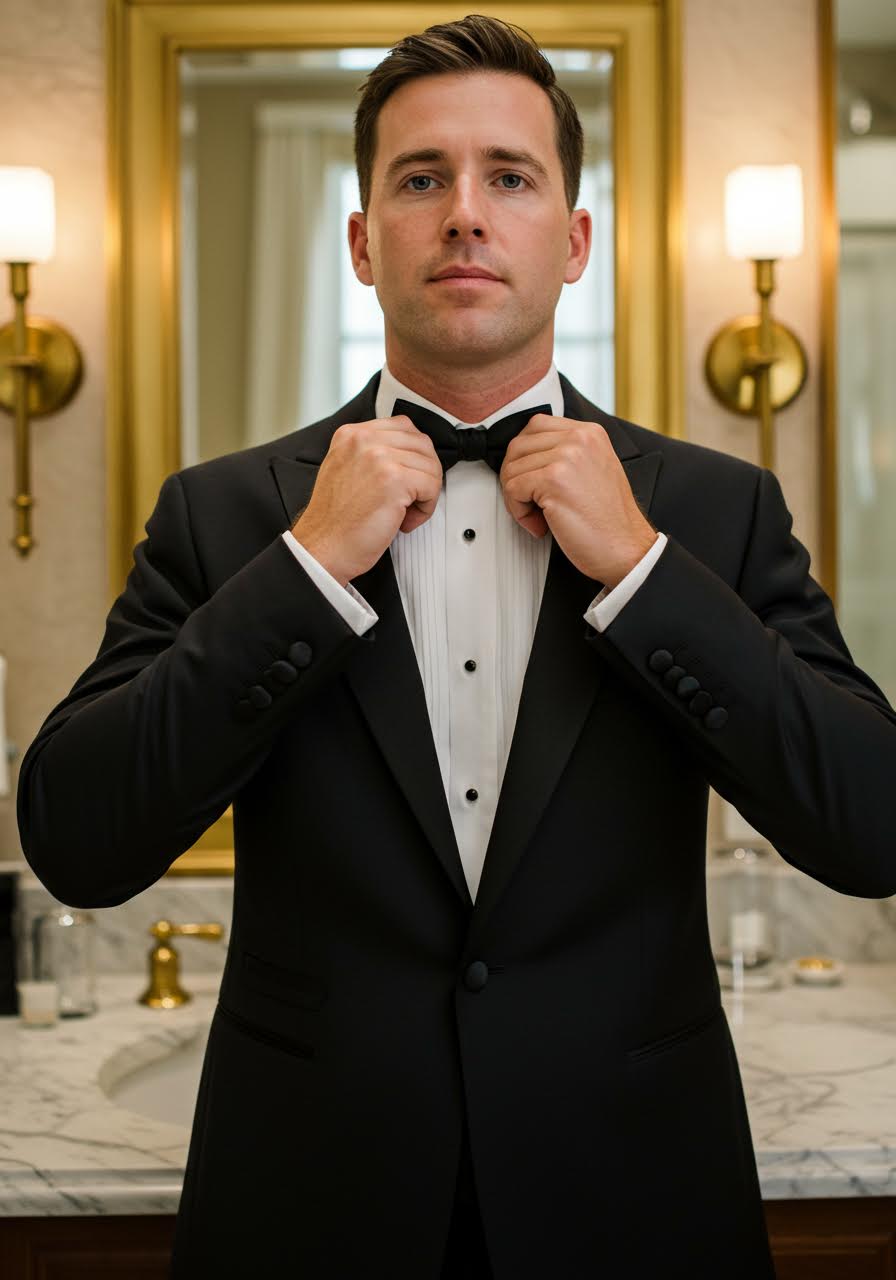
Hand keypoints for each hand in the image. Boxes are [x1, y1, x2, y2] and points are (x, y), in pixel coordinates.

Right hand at [291, 417, 441, 585]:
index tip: (407, 477)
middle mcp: (364, 440)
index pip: (403, 427)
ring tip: (404, 513)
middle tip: (410, 498)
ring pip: (430, 465)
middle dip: (424, 474)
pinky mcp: (395, 479)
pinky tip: (405, 520)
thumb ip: (370, 455)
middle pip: (421, 443)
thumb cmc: (335, 522)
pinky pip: (432, 485)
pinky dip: (426, 508)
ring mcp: (379, 457)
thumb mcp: (345, 470)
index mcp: (351, 434)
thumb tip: (406, 455)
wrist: (323, 548)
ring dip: (425, 494)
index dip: (413, 456)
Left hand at [499, 414, 656, 587]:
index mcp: (589, 433)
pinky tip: (540, 524)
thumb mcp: (594, 471)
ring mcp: (566, 457)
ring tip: (539, 516)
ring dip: (517, 498)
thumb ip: (567, 455)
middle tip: (530, 502)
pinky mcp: (553, 480)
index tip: (531, 480)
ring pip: (512, 469)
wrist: (625, 549)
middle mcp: (579, 439)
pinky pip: (512, 488)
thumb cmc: (609, 521)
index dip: (525, 457)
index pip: (536, 426)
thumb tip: (528, 457)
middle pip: (518, 446)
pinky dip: (519, 512)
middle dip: (516, 478)